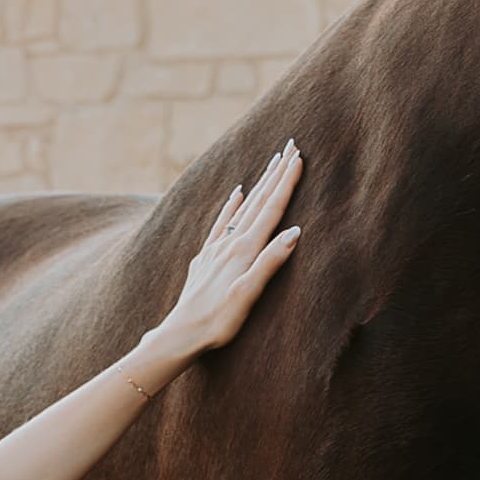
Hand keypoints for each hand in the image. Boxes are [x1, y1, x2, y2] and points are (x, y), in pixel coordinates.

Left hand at [151, 143, 303, 364]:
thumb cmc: (217, 322)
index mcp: (243, 250)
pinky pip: (221, 223)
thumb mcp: (248, 295)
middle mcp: (229, 243)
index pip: (271, 210)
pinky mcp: (206, 258)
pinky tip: (236, 193)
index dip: (286, 183)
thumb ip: (270, 262)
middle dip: (276, 174)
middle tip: (290, 146)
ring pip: (243, 208)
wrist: (180, 334)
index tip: (298, 157)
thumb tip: (294, 232)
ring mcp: (216, 248)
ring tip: (271, 163)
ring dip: (259, 184)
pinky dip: (231, 205)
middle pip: (258, 201)